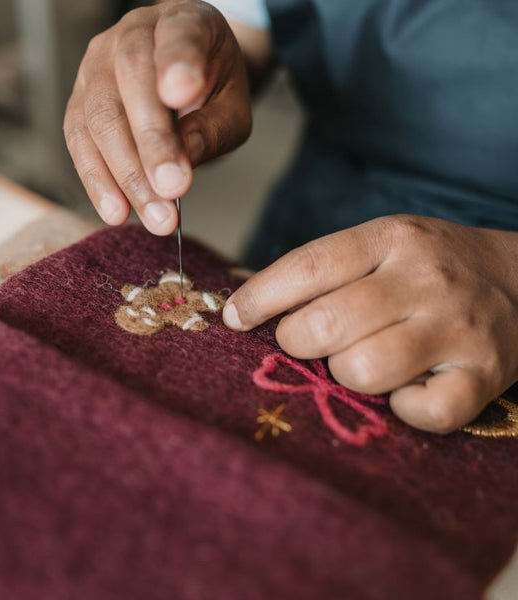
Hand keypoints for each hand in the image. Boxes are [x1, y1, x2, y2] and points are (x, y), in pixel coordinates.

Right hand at [64, 0, 251, 233]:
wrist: (182, 77)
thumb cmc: (212, 90)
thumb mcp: (233, 107)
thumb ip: (214, 127)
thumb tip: (183, 156)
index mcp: (183, 22)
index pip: (178, 35)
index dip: (176, 63)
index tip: (180, 94)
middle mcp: (131, 35)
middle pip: (129, 81)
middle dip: (150, 143)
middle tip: (172, 191)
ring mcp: (97, 66)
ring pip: (99, 116)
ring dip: (126, 174)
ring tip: (155, 217)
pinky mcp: (79, 101)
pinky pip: (78, 142)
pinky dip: (97, 181)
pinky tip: (117, 212)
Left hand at [223, 215, 517, 432]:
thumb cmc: (429, 268)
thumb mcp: (382, 246)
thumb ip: (325, 271)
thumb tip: (248, 309)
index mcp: (391, 239)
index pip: (308, 267)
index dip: (259, 297)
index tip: (232, 317)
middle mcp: (424, 279)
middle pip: (325, 325)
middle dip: (296, 341)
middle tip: (308, 340)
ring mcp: (457, 328)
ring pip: (362, 370)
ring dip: (345, 374)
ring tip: (360, 360)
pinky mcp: (484, 375)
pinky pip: (421, 412)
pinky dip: (401, 409)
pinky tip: (406, 386)